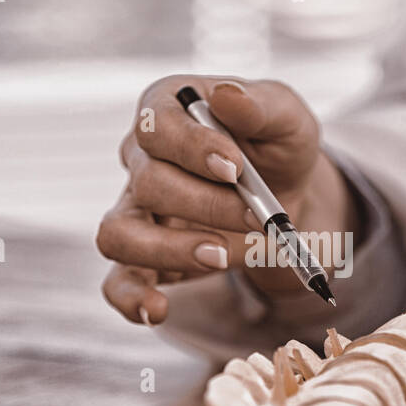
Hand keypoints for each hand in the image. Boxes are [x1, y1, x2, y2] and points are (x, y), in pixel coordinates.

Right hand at [98, 76, 353, 324]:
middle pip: (148, 182)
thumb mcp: (287, 118)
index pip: (157, 123)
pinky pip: (117, 283)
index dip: (192, 147)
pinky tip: (158, 310)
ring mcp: (136, 210)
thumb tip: (229, 95)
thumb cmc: (278, 146)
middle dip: (208, 205)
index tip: (234, 168)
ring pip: (119, 233)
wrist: (287, 196)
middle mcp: (140, 158)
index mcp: (168, 109)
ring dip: (169, 249)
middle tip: (259, 217)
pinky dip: (131, 299)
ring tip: (219, 255)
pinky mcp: (144, 258)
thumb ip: (262, 105)